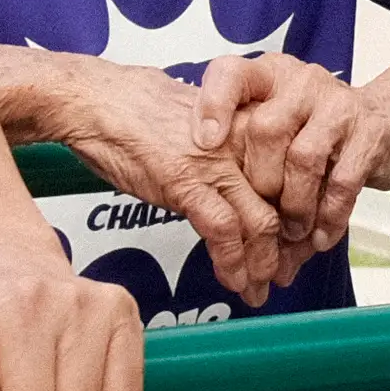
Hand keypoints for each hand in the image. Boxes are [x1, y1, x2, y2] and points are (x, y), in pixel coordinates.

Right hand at [44, 56, 296, 308]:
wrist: (94, 99)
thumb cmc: (134, 108)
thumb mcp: (196, 123)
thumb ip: (222, 149)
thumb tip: (233, 180)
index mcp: (247, 126)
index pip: (289, 180)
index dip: (296, 219)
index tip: (292, 246)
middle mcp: (241, 142)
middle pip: (284, 205)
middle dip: (286, 250)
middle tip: (283, 276)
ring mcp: (215, 163)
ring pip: (260, 223)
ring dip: (262, 266)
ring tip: (259, 291)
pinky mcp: (186, 181)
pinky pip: (223, 230)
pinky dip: (232, 263)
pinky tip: (233, 282)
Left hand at [197, 51, 389, 276]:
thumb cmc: (320, 131)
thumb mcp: (282, 128)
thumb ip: (252, 157)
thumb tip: (220, 218)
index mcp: (271, 75)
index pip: (231, 75)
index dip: (213, 105)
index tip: (204, 143)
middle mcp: (303, 82)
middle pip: (265, 129)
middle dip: (261, 181)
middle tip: (263, 214)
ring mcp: (340, 105)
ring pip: (304, 158)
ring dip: (295, 205)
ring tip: (294, 231)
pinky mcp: (371, 132)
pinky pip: (343, 181)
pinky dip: (329, 216)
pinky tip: (321, 236)